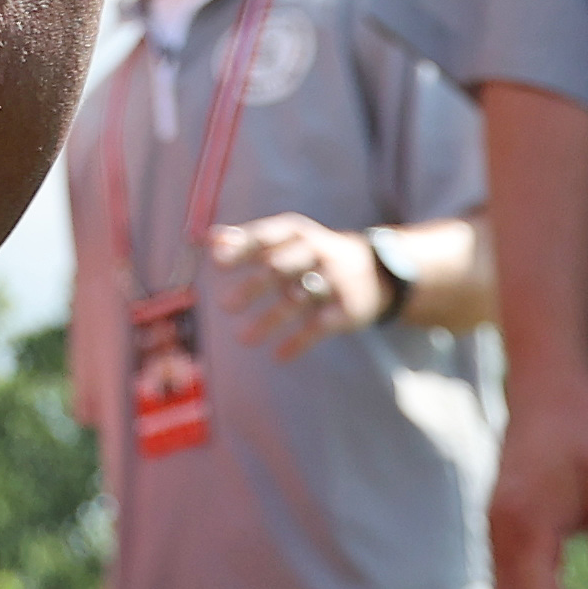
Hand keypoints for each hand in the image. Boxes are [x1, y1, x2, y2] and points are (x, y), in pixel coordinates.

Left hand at [202, 213, 386, 355]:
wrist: (378, 270)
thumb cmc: (316, 253)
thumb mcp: (289, 239)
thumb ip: (251, 240)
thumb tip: (209, 239)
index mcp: (298, 232)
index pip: (266, 236)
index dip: (242, 248)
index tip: (216, 262)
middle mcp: (317, 252)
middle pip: (279, 268)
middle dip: (252, 286)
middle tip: (224, 305)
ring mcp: (334, 281)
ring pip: (296, 300)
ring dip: (268, 320)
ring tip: (242, 339)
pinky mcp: (347, 309)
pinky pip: (319, 326)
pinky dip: (299, 341)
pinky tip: (278, 355)